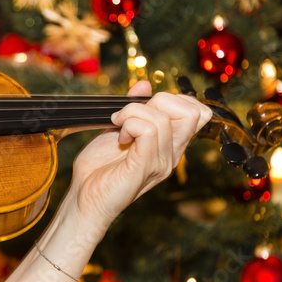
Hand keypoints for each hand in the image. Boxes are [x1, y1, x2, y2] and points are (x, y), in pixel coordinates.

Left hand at [65, 81, 211, 231]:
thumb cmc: (98, 168)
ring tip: (117, 126)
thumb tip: (145, 83)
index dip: (172, 98)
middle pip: (191, 111)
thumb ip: (133, 107)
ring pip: (162, 118)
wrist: (84, 198)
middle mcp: (171, 154)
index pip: (197, 112)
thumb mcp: (116, 129)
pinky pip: (148, 131)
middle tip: (129, 114)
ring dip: (132, 112)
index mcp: (169, 145)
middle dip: (157, 100)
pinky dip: (129, 124)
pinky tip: (119, 137)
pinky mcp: (145, 167)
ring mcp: (161, 162)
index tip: (142, 107)